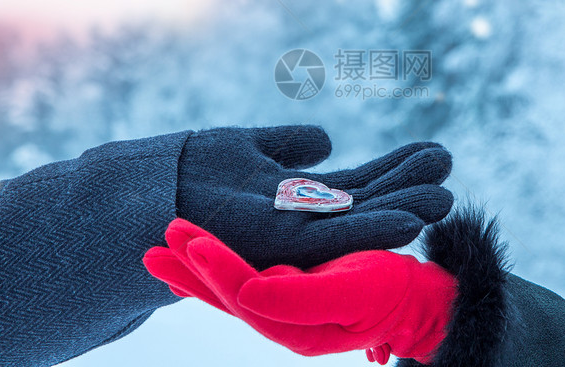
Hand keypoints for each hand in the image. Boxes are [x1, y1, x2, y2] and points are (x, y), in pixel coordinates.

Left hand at [143, 220, 456, 364]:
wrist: (410, 298)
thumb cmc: (387, 293)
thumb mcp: (349, 294)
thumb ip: (298, 297)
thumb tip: (247, 291)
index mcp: (292, 325)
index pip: (243, 294)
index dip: (216, 267)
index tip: (189, 239)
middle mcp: (279, 316)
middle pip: (225, 290)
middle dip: (190, 265)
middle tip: (154, 243)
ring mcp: (282, 301)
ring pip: (229, 281)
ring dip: (196, 262)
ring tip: (162, 245)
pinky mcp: (288, 286)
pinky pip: (245, 275)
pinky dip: (219, 262)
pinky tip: (196, 253)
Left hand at [176, 125, 452, 268]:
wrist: (145, 189)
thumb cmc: (192, 169)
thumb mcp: (250, 146)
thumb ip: (289, 144)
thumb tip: (324, 141)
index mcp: (300, 202)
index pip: (360, 186)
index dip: (396, 171)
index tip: (433, 153)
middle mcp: (302, 223)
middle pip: (368, 200)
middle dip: (410, 183)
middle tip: (451, 162)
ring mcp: (294, 235)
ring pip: (362, 220)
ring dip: (405, 204)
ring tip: (448, 192)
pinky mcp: (281, 242)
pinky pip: (337, 237)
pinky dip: (377, 228)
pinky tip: (413, 218)